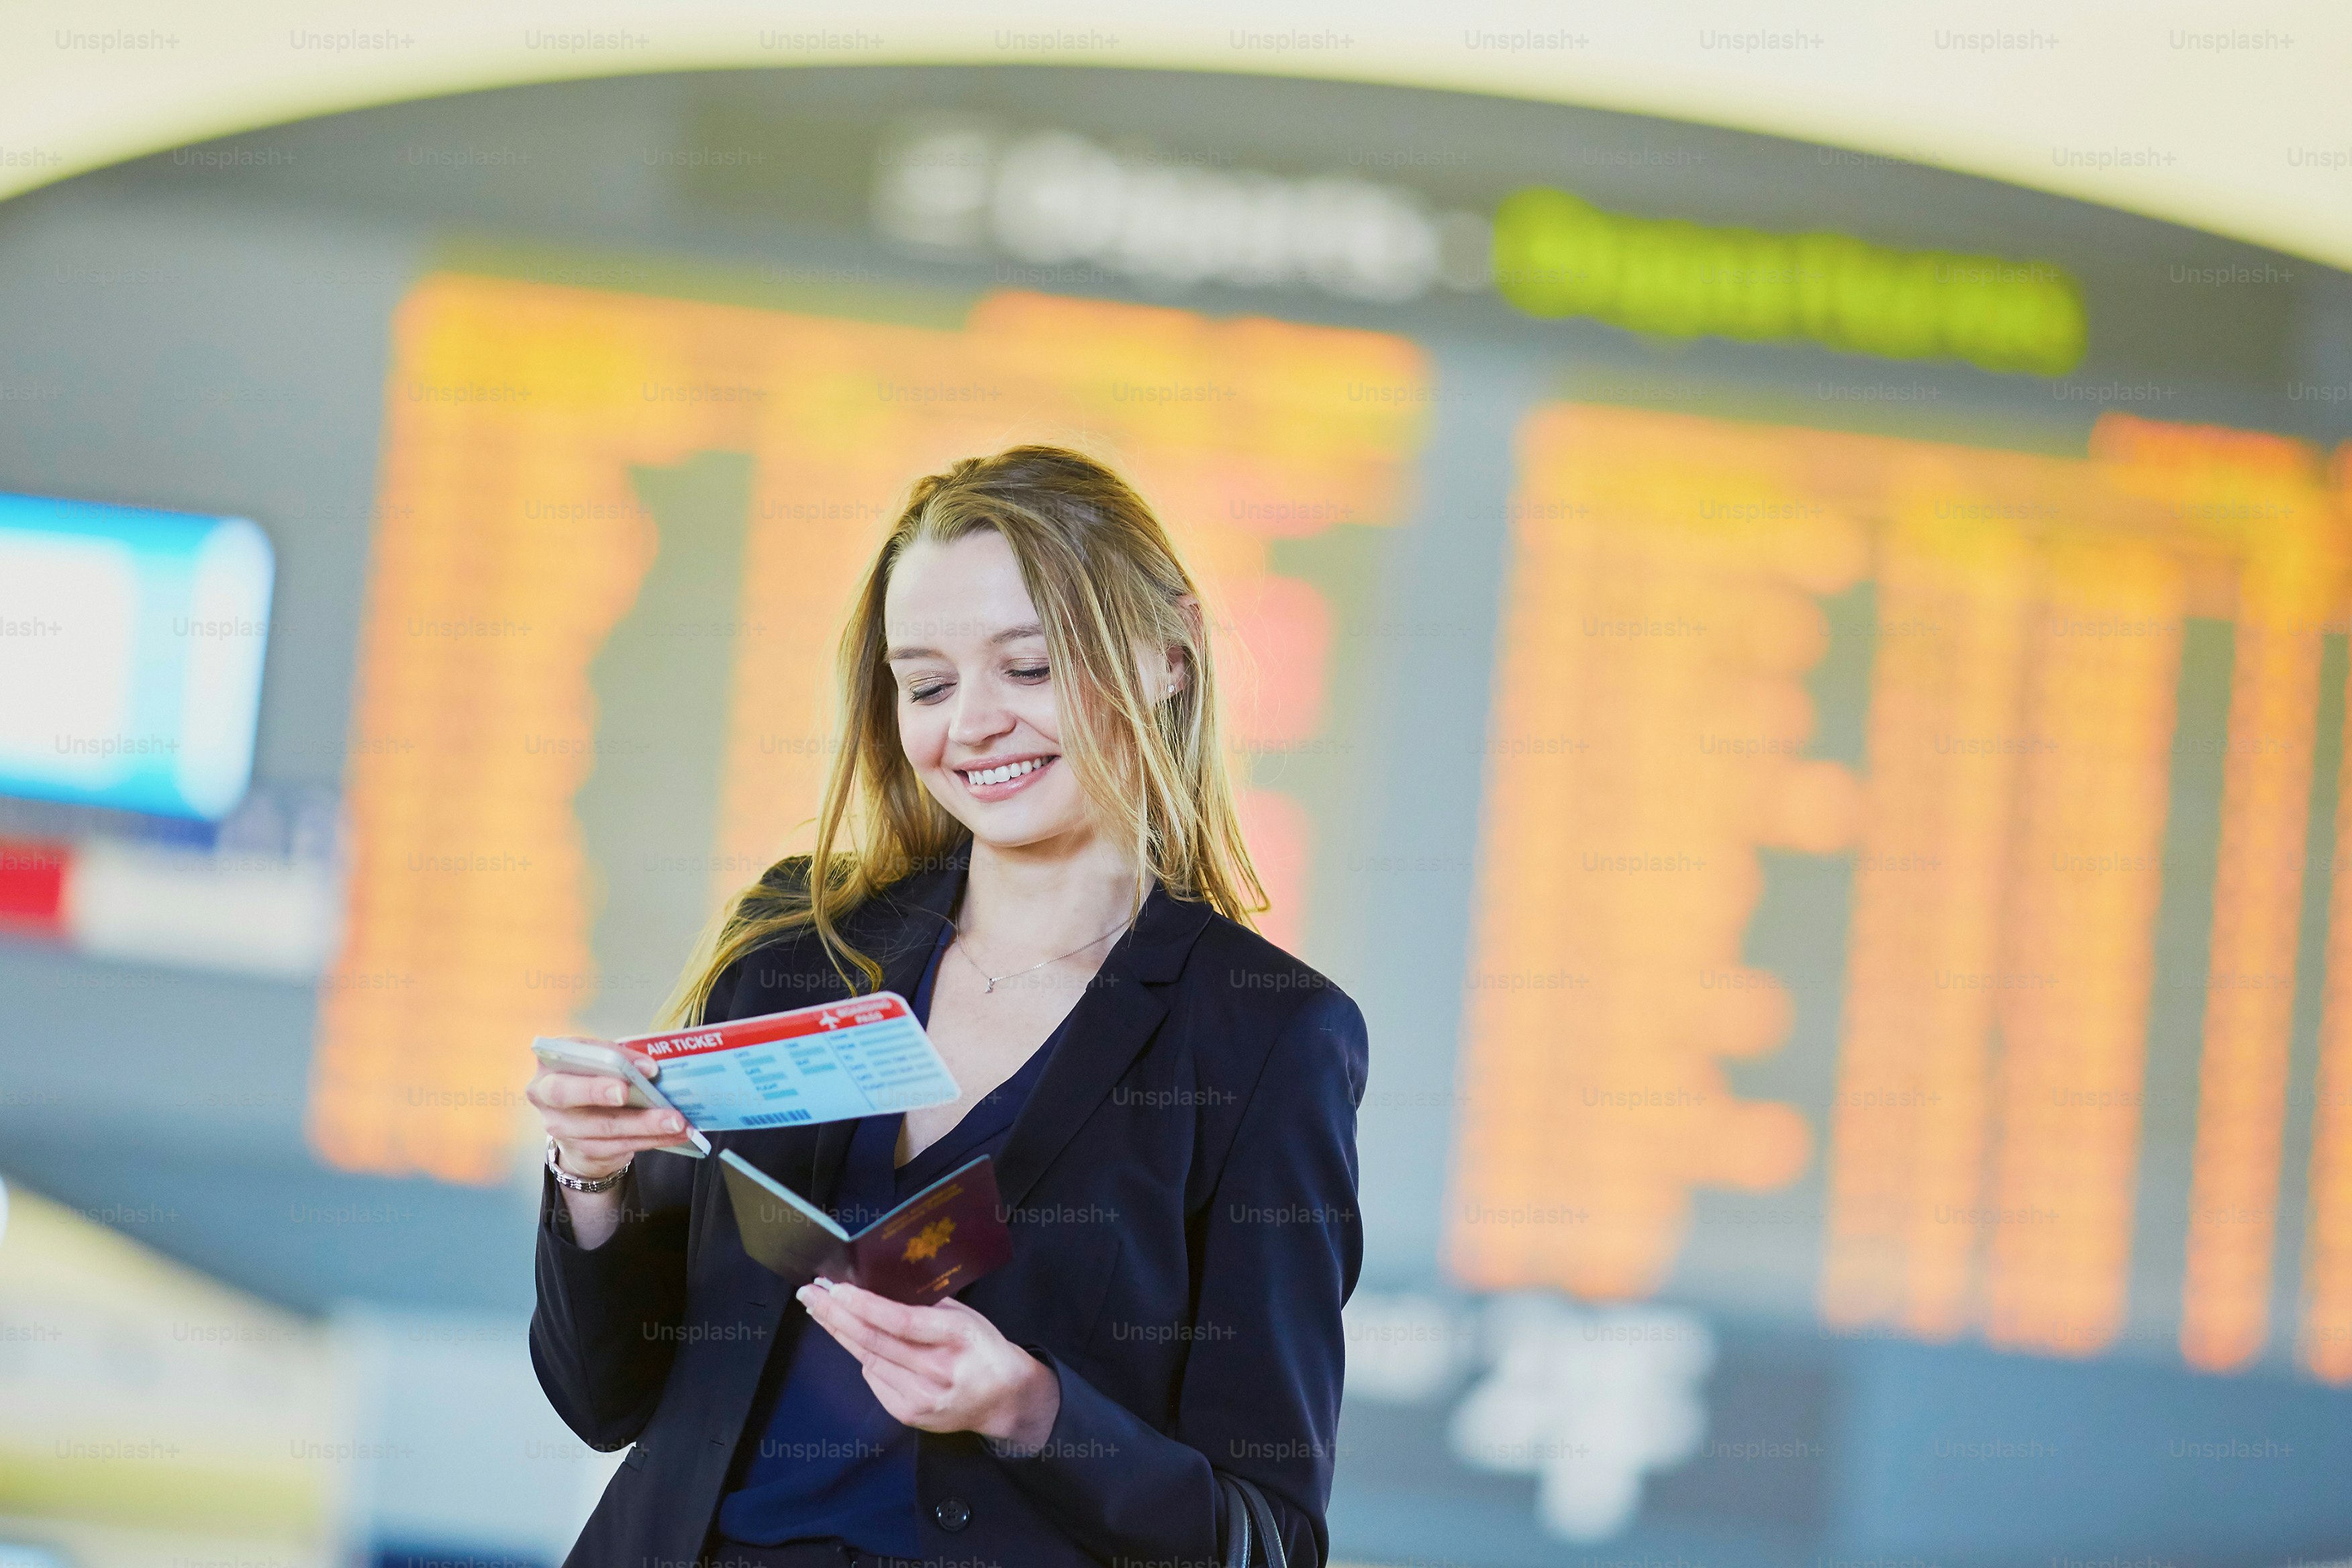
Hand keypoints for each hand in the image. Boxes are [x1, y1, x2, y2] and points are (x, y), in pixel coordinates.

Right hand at [525, 1047, 686, 1179]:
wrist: (579, 1128)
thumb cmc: (593, 1083)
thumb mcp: (601, 1065)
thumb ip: (620, 1062)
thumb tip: (652, 1068)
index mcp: (550, 1062)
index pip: (577, 1054)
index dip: (610, 1057)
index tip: (646, 1065)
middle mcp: (545, 1094)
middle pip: (567, 1093)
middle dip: (601, 1092)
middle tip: (639, 1093)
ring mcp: (560, 1126)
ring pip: (604, 1125)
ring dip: (646, 1124)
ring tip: (677, 1121)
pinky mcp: (581, 1149)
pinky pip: (620, 1145)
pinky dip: (653, 1139)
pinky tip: (676, 1134)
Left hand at [797, 1280, 1060, 1450]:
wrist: (1004, 1400)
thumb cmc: (983, 1349)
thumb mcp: (965, 1318)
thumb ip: (928, 1305)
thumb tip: (879, 1286)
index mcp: (957, 1337)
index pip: (901, 1321)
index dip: (864, 1305)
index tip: (835, 1289)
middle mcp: (938, 1371)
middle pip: (874, 1342)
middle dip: (835, 1315)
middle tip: (809, 1295)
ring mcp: (922, 1398)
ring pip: (868, 1360)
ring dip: (840, 1333)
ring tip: (821, 1311)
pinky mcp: (910, 1415)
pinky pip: (874, 1380)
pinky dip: (863, 1358)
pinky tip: (855, 1341)